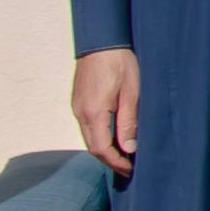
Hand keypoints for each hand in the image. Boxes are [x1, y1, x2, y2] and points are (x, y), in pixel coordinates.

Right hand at [69, 48, 138, 175]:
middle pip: (92, 147)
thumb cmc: (120, 62)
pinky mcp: (78, 101)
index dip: (116, 163)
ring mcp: (77, 107)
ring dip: (104, 150)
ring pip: (89, 138)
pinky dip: (99, 137)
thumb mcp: (132, 92)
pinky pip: (87, 127)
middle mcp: (81, 112)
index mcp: (94, 112)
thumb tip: (129, 148)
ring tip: (123, 155)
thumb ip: (129, 122)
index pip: (101, 149)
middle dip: (110, 161)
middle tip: (129, 168)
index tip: (131, 169)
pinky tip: (113, 137)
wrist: (101, 40)